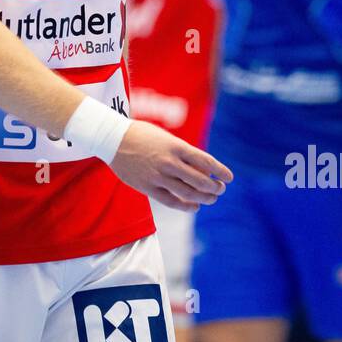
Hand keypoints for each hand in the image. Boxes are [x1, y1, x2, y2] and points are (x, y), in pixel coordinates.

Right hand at [109, 121, 232, 210]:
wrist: (112, 139)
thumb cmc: (141, 135)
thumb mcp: (165, 137)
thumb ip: (182, 152)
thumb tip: (202, 168)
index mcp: (176, 146)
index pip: (205, 161)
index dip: (220, 171)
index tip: (229, 177)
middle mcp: (169, 162)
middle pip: (200, 180)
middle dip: (214, 187)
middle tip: (220, 189)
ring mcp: (158, 175)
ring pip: (188, 193)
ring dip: (204, 198)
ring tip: (211, 199)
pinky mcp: (147, 186)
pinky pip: (171, 200)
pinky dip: (186, 205)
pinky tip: (194, 206)